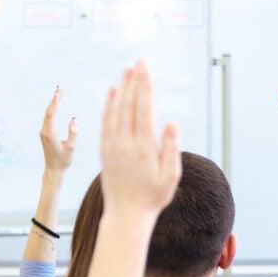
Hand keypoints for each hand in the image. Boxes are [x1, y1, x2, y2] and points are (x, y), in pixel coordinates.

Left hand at [39, 87, 78, 176]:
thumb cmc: (63, 160)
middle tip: (61, 87)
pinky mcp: (45, 134)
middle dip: (55, 98)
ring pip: (47, 114)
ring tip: (60, 92)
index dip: (56, 100)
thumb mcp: (71, 147)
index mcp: (50, 133)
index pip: (52, 113)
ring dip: (53, 103)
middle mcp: (44, 131)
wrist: (53, 170)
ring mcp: (43, 132)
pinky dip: (53, 109)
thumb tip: (74, 119)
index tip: (60, 90)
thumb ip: (73, 133)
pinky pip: (48, 118)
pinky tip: (57, 104)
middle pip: (48, 111)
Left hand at [99, 60, 180, 220]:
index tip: (145, 67)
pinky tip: (112, 92)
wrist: (126, 215)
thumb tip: (171, 122)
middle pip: (129, 104)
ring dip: (121, 88)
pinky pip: (106, 122)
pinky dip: (108, 105)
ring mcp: (113, 146)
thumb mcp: (170, 176)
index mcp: (143, 146)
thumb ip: (171, 148)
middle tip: (137, 61)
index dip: (144, 85)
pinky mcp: (105, 150)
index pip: (143, 107)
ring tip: (126, 71)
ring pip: (115, 110)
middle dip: (134, 81)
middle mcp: (125, 143)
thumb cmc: (152, 197)